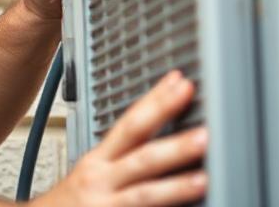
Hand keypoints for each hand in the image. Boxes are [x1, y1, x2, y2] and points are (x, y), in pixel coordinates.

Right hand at [34, 71, 207, 206]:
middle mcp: (102, 179)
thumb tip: (162, 134)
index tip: (180, 83)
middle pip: (141, 156)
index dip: (156, 101)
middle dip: (174, 144)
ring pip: (144, 194)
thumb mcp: (92, 170)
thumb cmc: (72, 200)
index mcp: (100, 159)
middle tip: (205, 132)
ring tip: (203, 179)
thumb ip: (123, 154)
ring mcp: (106, 206)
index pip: (131, 123)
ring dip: (176, 186)